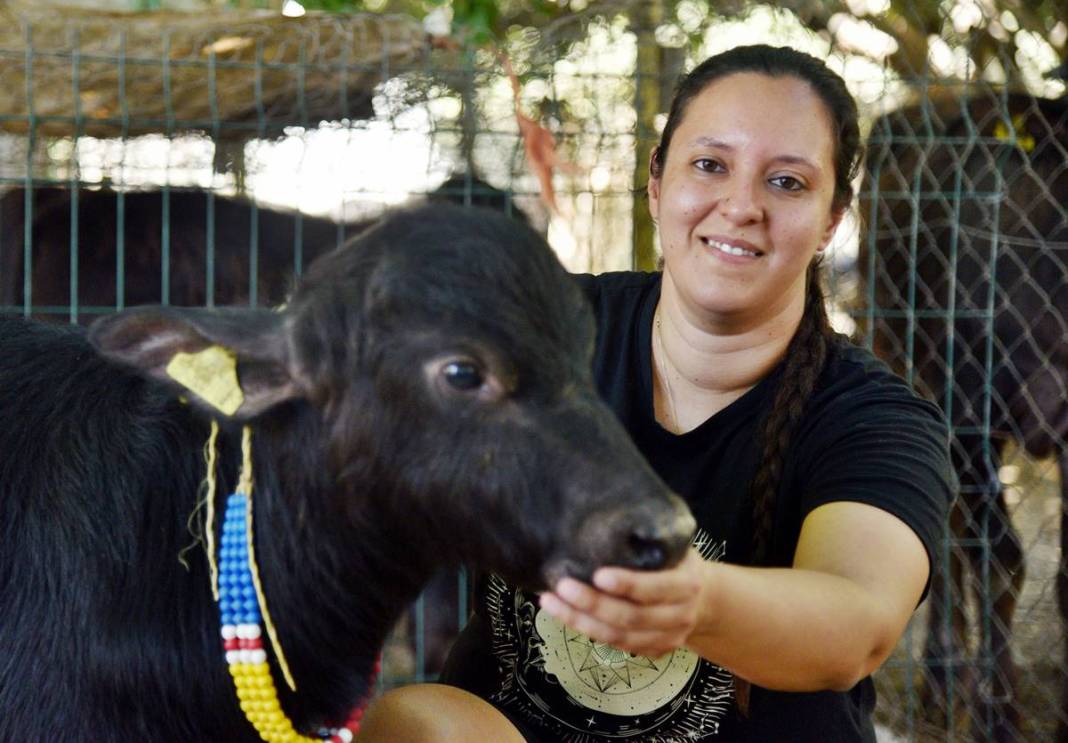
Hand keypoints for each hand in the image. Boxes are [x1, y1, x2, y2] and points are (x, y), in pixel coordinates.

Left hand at [538, 548, 707, 657]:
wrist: (707, 600)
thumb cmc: (678, 563)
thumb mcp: (675, 547)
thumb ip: (650, 542)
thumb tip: (604, 519)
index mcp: (687, 584)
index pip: (655, 588)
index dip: (627, 584)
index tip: (597, 574)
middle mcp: (680, 616)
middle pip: (632, 617)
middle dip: (592, 603)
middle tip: (562, 586)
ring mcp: (668, 638)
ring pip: (619, 637)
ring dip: (580, 621)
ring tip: (550, 602)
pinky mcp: (653, 652)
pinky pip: (616, 646)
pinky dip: (587, 630)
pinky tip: (564, 614)